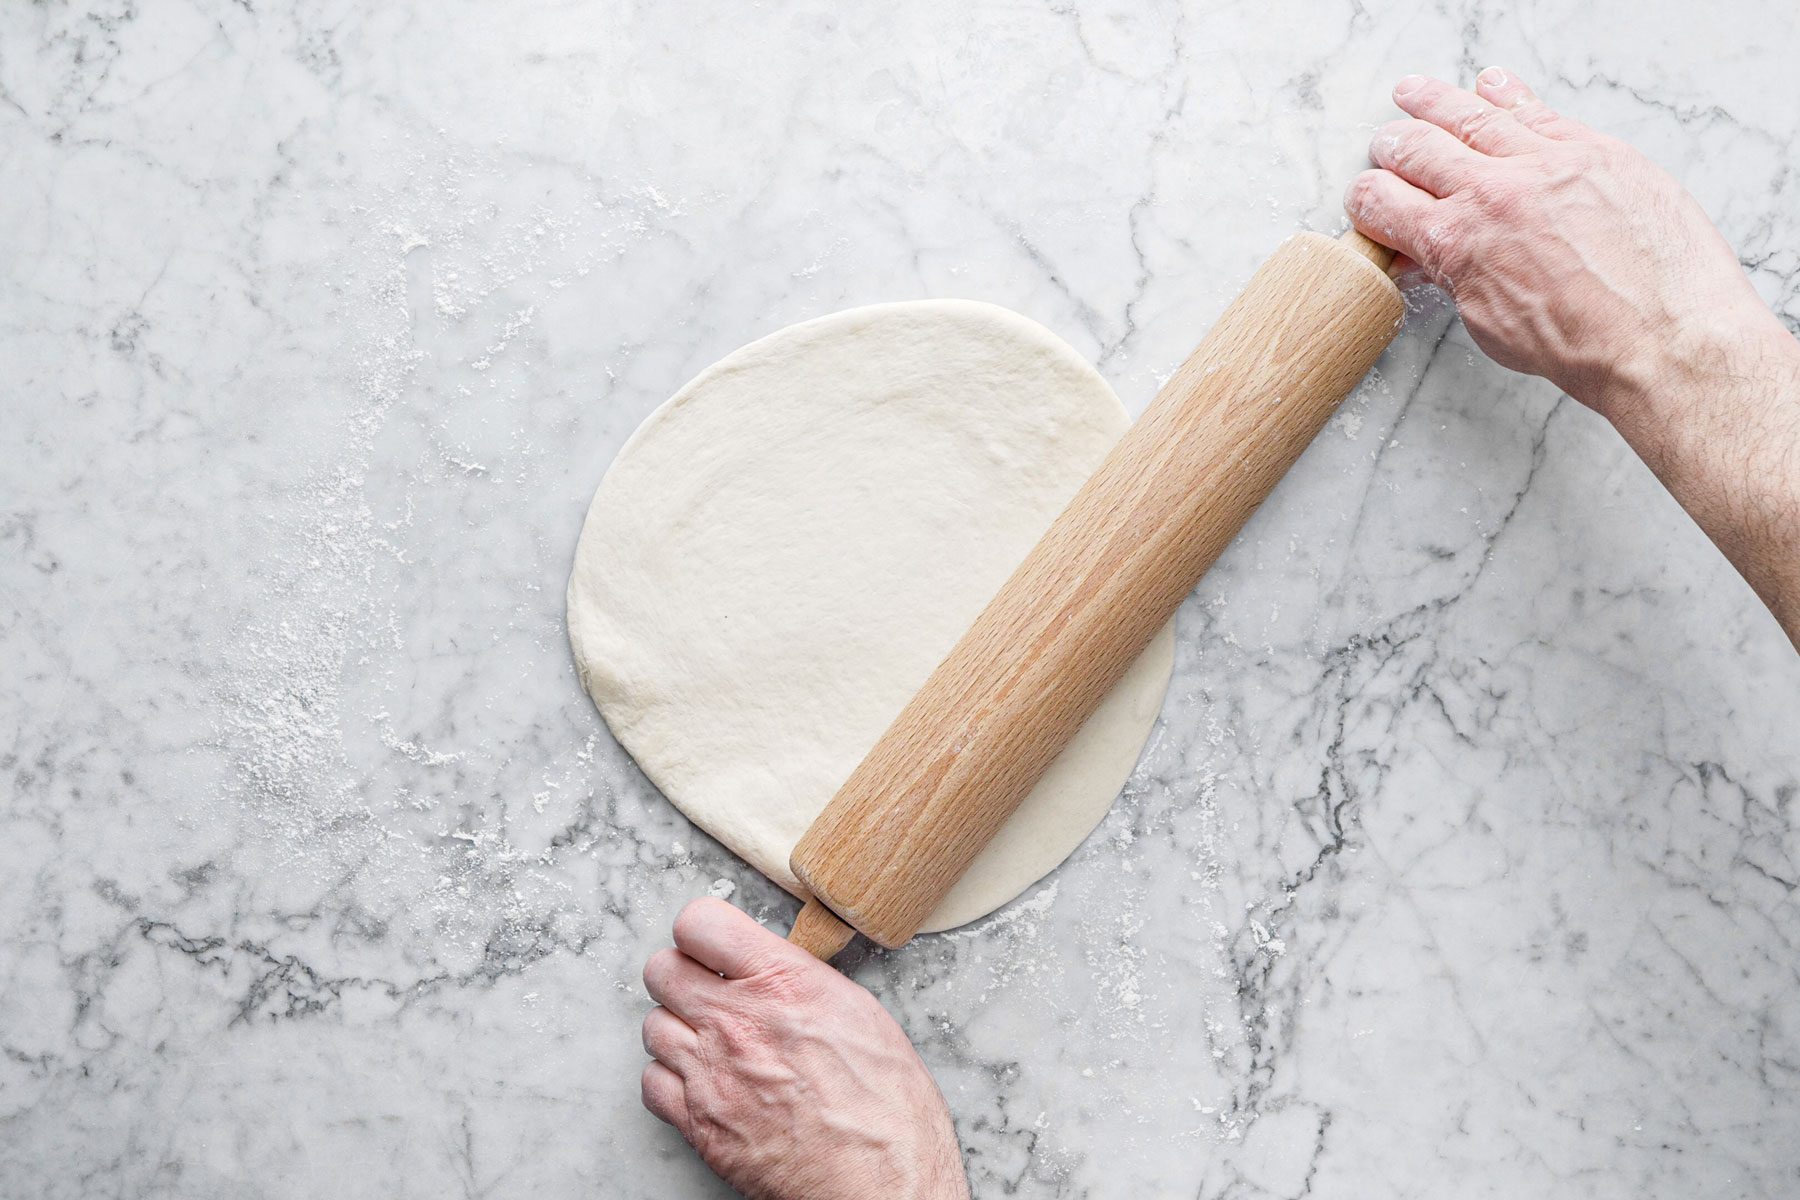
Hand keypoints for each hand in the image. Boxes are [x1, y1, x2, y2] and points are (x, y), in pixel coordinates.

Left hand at [640, 898, 969, 1199]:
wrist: (880, 1179)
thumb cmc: (886, 1103)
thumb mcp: (857, 1010)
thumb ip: (800, 980)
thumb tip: (770, 969)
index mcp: (781, 981)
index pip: (698, 923)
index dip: (703, 934)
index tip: (715, 947)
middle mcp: (735, 1020)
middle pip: (661, 971)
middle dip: (682, 976)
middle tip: (709, 993)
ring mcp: (710, 1072)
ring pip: (652, 1026)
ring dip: (677, 1029)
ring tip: (712, 1043)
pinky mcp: (698, 1123)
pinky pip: (651, 1083)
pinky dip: (671, 1081)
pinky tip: (704, 1084)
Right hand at [1346, 69, 1799, 643]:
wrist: (1661, 334)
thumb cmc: (1583, 343)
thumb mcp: (1489, 325)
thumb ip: (1457, 282)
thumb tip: (1438, 265)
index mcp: (1455, 242)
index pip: (1383, 203)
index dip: (1365, 200)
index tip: (1365, 199)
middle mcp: (1490, 192)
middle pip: (1417, 150)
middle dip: (1392, 147)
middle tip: (1385, 145)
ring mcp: (1542, 162)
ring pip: (1470, 115)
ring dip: (1433, 102)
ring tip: (1412, 93)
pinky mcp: (1591, 149)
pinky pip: (1535, 110)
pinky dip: (1505, 94)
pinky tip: (1491, 85)